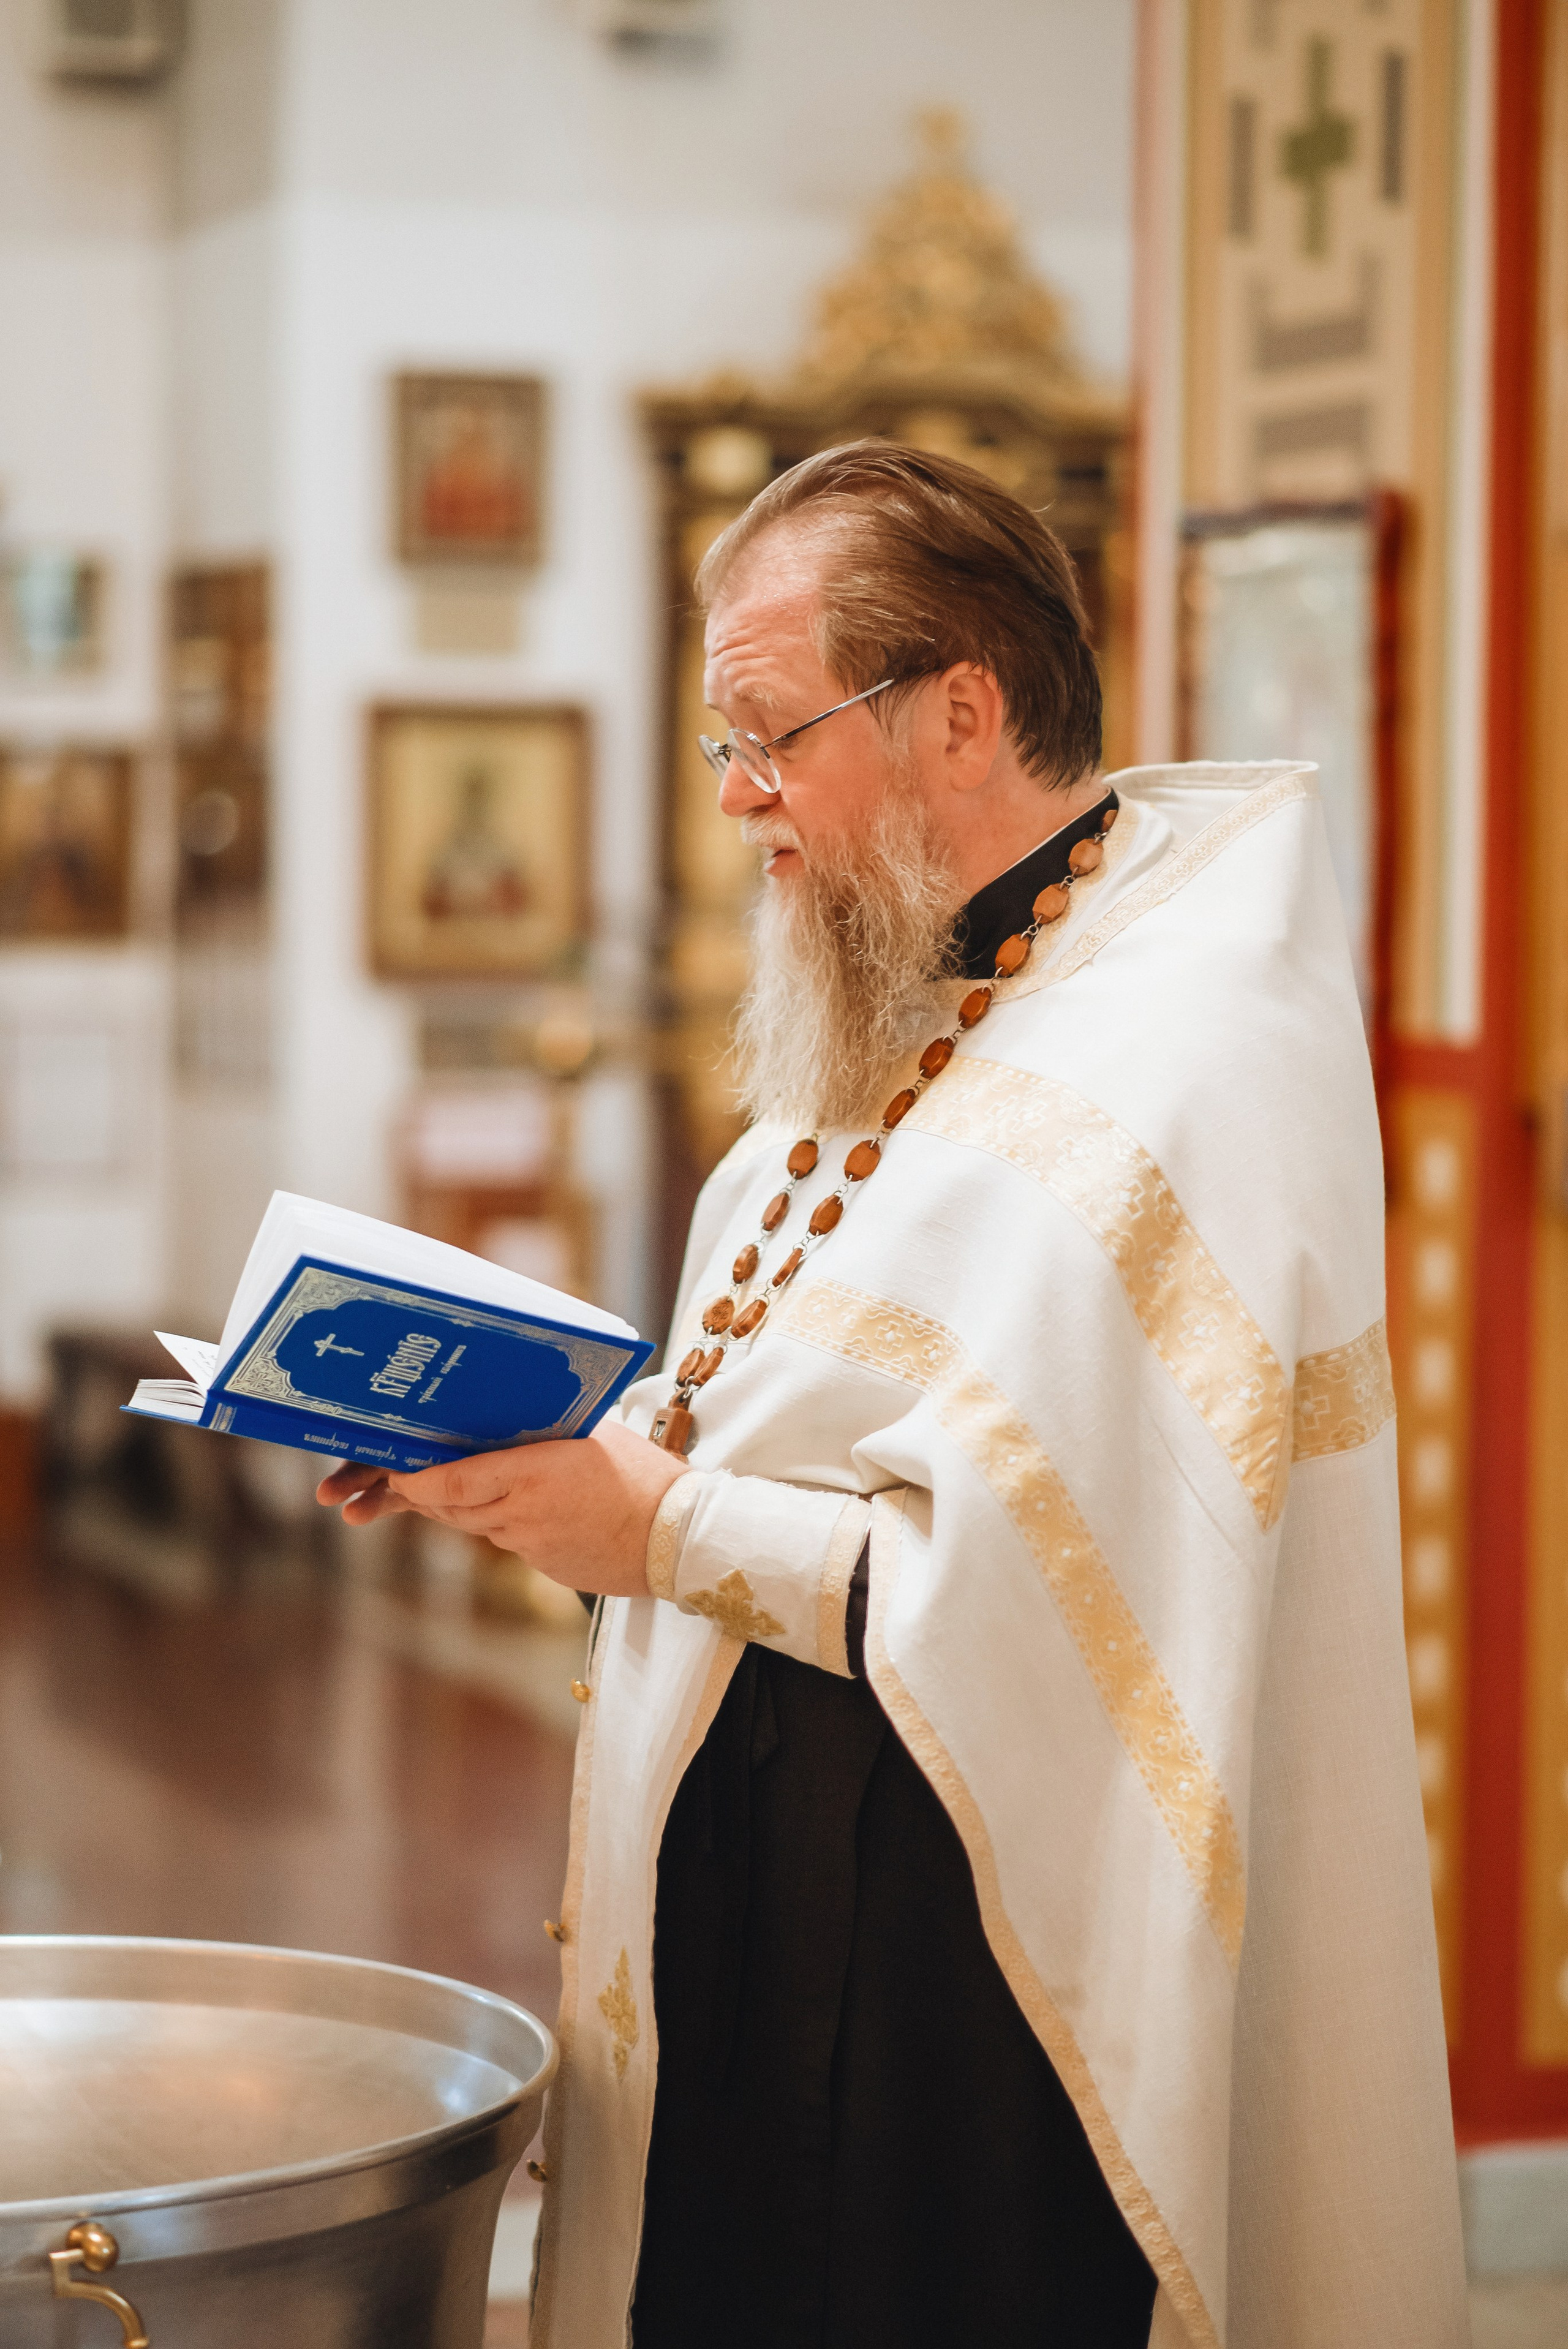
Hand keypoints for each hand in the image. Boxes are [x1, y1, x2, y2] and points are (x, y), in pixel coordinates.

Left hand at [314, 1418, 687, 1597]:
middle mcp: (524, 1510)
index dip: (411, 1477)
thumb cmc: (641, 1474)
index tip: (380, 1467)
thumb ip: (536, 1429)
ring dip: (425, 1506)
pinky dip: (475, 1518)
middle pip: (446, 1504)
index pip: (455, 1480)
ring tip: (364, 1503)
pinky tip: (449, 1505)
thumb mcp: (589, 1434)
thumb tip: (487, 1411)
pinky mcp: (541, 1563)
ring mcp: (531, 1543)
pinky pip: (497, 1536)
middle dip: (396, 1493)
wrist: (681, 1537)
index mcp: (535, 1470)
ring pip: (465, 1521)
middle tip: (343, 1491)